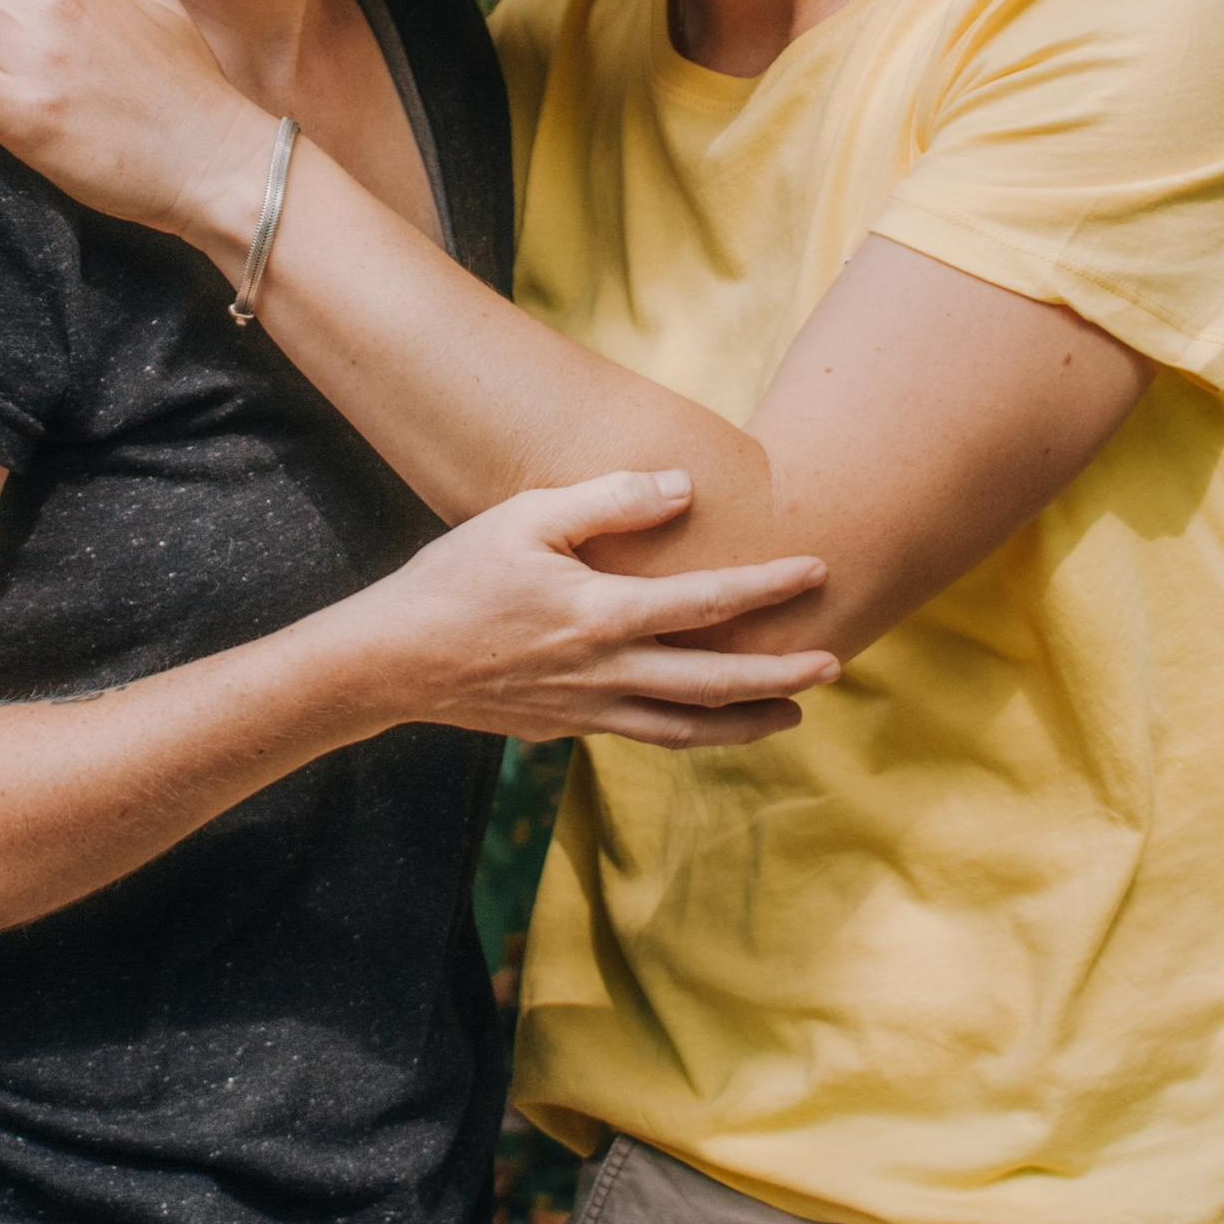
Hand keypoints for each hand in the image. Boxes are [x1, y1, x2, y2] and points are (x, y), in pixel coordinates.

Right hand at [357, 471, 837, 748]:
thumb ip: (607, 501)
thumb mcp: (523, 517)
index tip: (818, 569)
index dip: (769, 585)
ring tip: (792, 712)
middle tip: (832, 663)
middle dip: (780, 675)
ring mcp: (588, 710)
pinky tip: (706, 721)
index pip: (709, 601)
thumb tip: (681, 488)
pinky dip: (690, 732)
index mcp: (602, 615)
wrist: (390, 663)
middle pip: (716, 684)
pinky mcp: (567, 730)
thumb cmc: (453, 580)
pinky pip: (646, 736)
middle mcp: (606, 673)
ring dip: (747, 722)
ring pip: (688, 727)